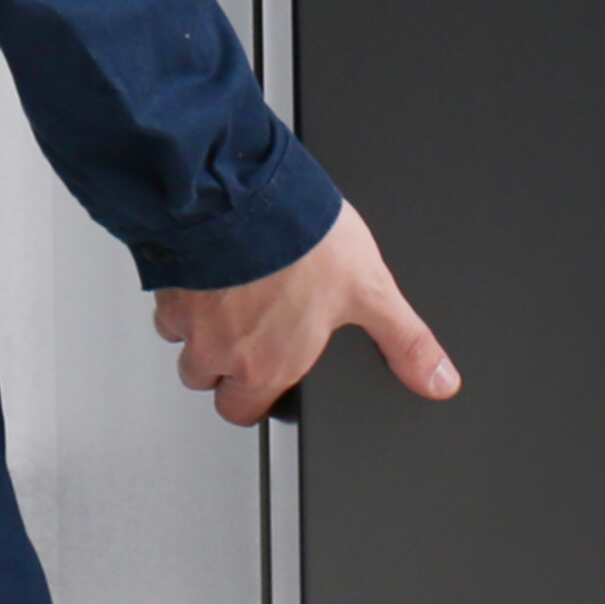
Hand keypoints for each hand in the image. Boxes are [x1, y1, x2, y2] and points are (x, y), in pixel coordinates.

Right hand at [154, 195, 461, 424]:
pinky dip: (185, 291)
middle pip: (208, 382)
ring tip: (235, 296)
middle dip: (224, 366)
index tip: (266, 377)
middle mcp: (223, 351)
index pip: (244, 412)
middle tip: (251, 333)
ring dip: (203, 329)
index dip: (255, 398)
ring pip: (184, 344)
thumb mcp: (371, 290)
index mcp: (269, 363)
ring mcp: (189, 320)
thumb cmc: (302, 241)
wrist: (241, 192)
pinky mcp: (166, 285)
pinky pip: (167, 303)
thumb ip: (404, 340)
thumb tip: (438, 380)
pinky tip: (212, 270)